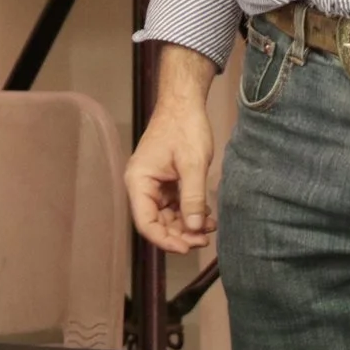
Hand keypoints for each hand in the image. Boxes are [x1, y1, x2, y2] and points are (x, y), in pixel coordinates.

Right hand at [126, 46, 219, 253]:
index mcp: (139, 182)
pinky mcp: (166, 181)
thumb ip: (192, 198)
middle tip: (204, 240)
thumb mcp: (193, 164)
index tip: (187, 247)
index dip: (165, 240)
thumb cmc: (185, 127)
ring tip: (210, 228)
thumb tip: (195, 229)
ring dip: (187, 225)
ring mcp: (154, 184)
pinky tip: (207, 216)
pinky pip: (175, 205)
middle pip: (157, 223)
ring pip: (167, 217)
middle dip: (180, 234)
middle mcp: (142, 186)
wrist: (184, 102)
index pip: (146, 223)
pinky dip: (190, 213)